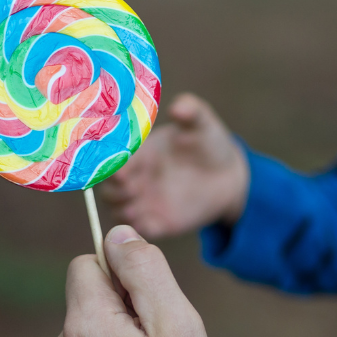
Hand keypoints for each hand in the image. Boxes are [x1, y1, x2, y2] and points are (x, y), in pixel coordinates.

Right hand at [98, 93, 249, 238]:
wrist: (228, 176)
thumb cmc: (209, 143)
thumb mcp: (202, 125)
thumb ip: (191, 112)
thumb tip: (179, 106)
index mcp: (138, 153)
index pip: (113, 159)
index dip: (112, 164)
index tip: (120, 168)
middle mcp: (135, 178)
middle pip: (108, 188)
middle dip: (114, 189)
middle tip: (130, 186)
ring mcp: (144, 201)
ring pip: (118, 211)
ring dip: (123, 209)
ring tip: (138, 204)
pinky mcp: (157, 222)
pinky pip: (139, 229)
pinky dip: (140, 227)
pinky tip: (152, 221)